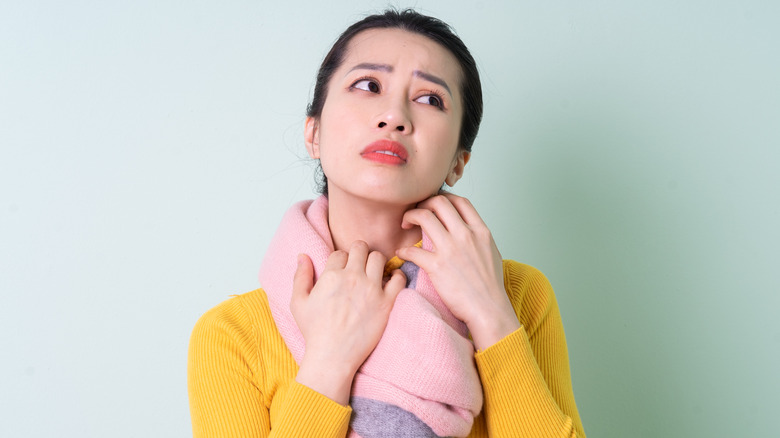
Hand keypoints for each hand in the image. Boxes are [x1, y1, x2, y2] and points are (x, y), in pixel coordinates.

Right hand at [291, 241, 405, 404]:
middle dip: (359, 253)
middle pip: (361, 247)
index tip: (343, 270)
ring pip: (379, 258)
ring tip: (374, 272)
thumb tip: (302, 255)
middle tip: (359, 265)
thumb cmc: (314, 331)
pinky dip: (396, 276)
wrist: (333, 356)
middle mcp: (352, 278)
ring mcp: (371, 290)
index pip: (340, 252)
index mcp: (331, 276)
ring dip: (376, 261)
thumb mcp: (298, 302)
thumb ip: (300, 276)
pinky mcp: (386, 303)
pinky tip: (390, 282)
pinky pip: (399, 279)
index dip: (341, 259)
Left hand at [396, 193, 519, 350]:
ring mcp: (450, 249)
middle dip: (423, 203)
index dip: (443, 197)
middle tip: (416, 212)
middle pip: (439, 202)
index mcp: (480, 231)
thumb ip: (478, 237)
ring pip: (423, 217)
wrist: (488, 309)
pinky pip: (413, 249)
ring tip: (405, 225)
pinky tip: (402, 253)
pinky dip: (404, 250)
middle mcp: (465, 235)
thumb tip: (467, 229)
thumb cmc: (490, 286)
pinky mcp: (437, 266)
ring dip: (410, 217)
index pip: (459, 201)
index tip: (434, 205)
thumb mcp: (491, 252)